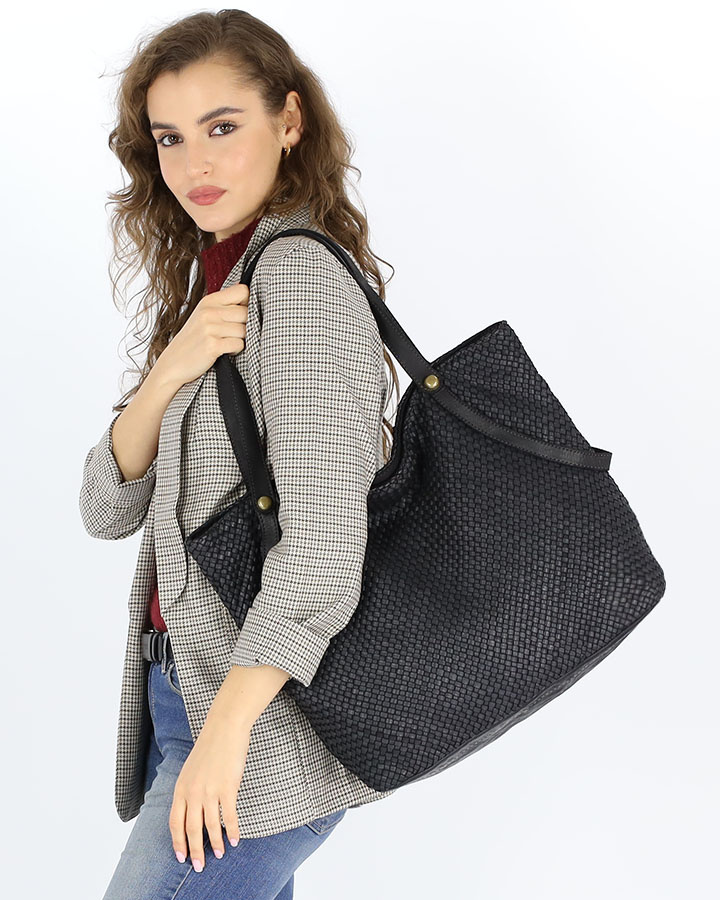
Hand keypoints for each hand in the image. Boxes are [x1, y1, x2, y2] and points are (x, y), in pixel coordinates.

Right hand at [156, 283, 249, 387]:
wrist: (173, 364)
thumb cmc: (193, 341)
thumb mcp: (204, 316)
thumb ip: (224, 306)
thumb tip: (250, 298)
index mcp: (209, 301)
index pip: (243, 291)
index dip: (247, 303)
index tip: (240, 314)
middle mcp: (209, 311)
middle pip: (247, 312)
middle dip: (245, 325)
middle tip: (231, 334)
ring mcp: (210, 328)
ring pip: (245, 330)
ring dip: (240, 339)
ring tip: (225, 343)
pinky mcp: (212, 345)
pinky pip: (239, 344)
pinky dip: (235, 350)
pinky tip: (223, 351)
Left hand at [169, 714, 249, 870]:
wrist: (224, 728)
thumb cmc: (210, 747)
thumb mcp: (191, 770)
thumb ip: (189, 790)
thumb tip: (192, 811)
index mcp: (181, 788)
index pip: (175, 822)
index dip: (178, 842)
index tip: (181, 857)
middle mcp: (192, 792)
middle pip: (191, 829)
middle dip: (194, 851)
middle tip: (199, 866)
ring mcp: (209, 790)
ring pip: (210, 826)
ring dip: (215, 844)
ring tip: (220, 855)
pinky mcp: (227, 787)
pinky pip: (229, 816)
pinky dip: (232, 830)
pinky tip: (235, 840)